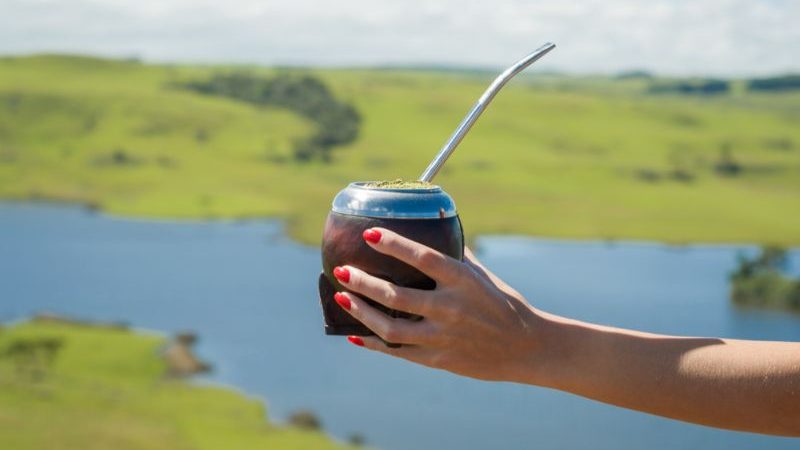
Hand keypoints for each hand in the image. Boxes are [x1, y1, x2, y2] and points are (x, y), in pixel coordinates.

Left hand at [331, 227, 551, 383]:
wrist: (524, 348)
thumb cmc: (502, 304)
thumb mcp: (482, 276)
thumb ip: (456, 255)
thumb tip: (434, 227)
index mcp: (462, 281)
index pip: (422, 257)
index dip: (394, 244)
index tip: (369, 233)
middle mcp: (450, 308)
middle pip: (396, 295)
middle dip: (363, 282)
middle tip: (342, 270)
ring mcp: (442, 336)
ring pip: (390, 328)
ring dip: (360, 311)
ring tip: (341, 296)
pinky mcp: (437, 359)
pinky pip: (397, 351)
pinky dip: (372, 342)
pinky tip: (354, 332)